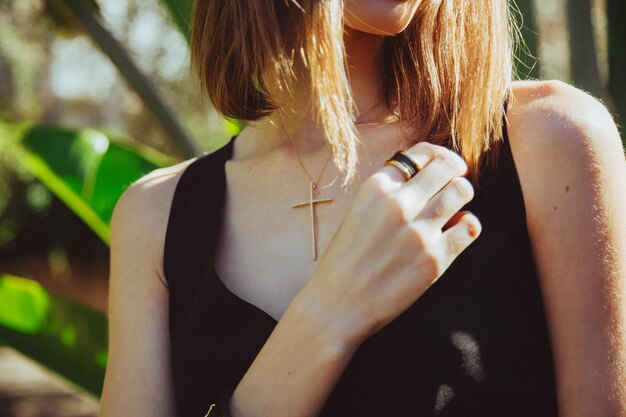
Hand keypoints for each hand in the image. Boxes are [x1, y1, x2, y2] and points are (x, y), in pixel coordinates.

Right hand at [301, 141, 480, 347]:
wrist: (338, 305)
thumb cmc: (345, 259)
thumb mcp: (359, 211)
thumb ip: (390, 193)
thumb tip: (431, 177)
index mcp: (376, 188)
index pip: (421, 153)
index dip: (437, 156)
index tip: (442, 165)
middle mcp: (399, 204)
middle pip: (446, 166)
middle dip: (455, 170)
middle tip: (455, 180)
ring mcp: (419, 231)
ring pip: (462, 191)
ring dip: (462, 194)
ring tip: (454, 207)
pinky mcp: (434, 260)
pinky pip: (470, 227)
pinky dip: (467, 225)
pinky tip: (456, 231)